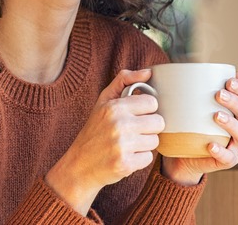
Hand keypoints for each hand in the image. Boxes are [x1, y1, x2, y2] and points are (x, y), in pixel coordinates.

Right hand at [45, 69, 163, 214]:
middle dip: (148, 128)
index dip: (146, 110)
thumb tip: (148, 72)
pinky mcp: (126, 164)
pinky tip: (126, 156)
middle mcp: (119, 124)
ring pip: (155, 141)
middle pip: (158, 122)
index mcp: (115, 107)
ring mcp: (122, 145)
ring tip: (128, 144)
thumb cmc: (94, 130)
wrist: (79, 165)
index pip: (152, 103)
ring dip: (144, 144)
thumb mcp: (103, 101)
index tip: (136, 115)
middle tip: (133, 131)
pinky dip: (139, 159)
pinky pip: (148, 158)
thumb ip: (124, 81)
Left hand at [161, 70, 237, 185]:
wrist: (184, 154)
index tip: (229, 81)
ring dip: (231, 123)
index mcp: (237, 110)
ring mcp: (236, 144)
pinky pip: (228, 157)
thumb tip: (193, 64)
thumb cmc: (191, 124)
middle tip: (218, 94)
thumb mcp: (193, 104)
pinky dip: (221, 151)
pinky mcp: (227, 160)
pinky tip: (211, 145)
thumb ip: (197, 87)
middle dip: (235, 102)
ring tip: (216, 116)